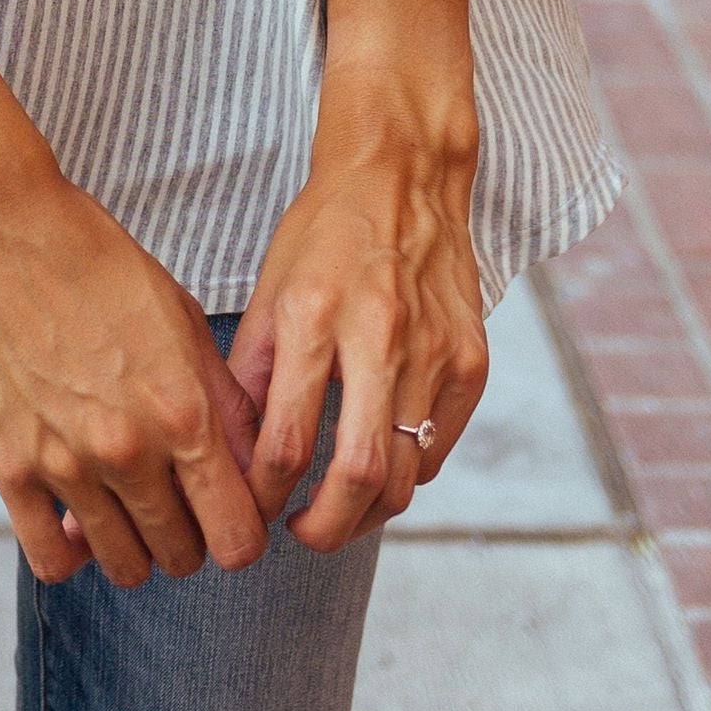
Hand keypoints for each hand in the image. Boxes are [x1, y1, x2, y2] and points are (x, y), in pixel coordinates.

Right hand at [0, 143, 267, 587]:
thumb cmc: (96, 261)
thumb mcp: (182, 319)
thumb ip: (223, 401)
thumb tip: (252, 466)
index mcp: (182, 411)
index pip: (238, 537)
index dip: (242, 531)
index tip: (229, 510)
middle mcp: (128, 450)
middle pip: (184, 557)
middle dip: (191, 536)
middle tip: (175, 498)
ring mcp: (64, 463)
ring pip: (124, 566)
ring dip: (136, 545)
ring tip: (127, 504)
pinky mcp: (8, 464)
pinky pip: (52, 559)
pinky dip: (73, 550)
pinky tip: (77, 515)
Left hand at [226, 67, 487, 551]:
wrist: (405, 174)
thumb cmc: (326, 230)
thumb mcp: (270, 289)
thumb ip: (254, 372)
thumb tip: (238, 453)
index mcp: (316, 317)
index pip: (288, 440)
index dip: (265, 495)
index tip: (253, 510)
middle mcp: (381, 337)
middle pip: (361, 474)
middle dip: (325, 528)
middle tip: (300, 536)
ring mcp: (436, 352)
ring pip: (408, 476)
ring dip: (368, 513)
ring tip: (336, 512)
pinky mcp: (472, 361)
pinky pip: (438, 446)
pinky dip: (407, 472)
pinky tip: (379, 466)